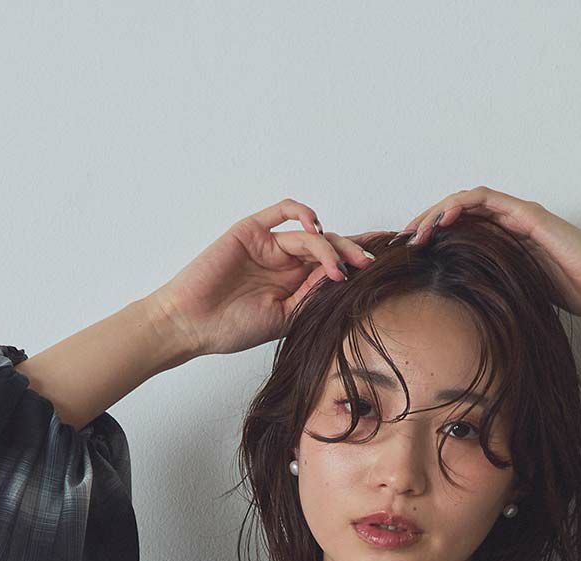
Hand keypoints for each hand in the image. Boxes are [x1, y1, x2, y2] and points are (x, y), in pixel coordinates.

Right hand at [148, 199, 377, 358]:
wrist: (193, 323)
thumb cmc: (232, 327)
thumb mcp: (285, 319)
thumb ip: (312, 298)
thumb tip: (346, 284)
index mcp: (297, 284)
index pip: (335, 267)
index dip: (358, 262)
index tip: (387, 265)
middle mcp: (287, 262)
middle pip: (331, 246)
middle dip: (354, 253)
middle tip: (368, 266)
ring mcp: (270, 244)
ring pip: (312, 234)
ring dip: (331, 248)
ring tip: (339, 271)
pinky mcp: (252, 230)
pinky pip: (282, 211)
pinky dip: (302, 212)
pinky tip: (315, 226)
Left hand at [397, 187, 580, 316]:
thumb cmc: (573, 292)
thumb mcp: (521, 294)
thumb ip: (496, 289)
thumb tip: (465, 310)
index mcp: (506, 239)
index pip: (460, 230)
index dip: (432, 238)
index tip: (409, 257)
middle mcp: (509, 221)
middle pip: (456, 211)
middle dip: (424, 223)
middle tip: (400, 244)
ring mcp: (518, 214)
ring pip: (465, 200)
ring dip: (436, 212)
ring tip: (414, 232)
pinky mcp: (528, 215)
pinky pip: (487, 201)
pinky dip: (461, 206)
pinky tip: (443, 221)